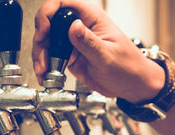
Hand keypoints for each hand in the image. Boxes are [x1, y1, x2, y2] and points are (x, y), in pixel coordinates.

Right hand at [32, 0, 163, 101]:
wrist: (134, 86)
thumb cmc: (129, 68)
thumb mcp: (108, 56)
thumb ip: (89, 43)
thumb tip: (73, 26)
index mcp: (92, 18)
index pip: (63, 3)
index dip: (49, 13)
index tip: (44, 30)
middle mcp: (81, 27)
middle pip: (50, 23)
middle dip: (41, 40)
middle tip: (43, 57)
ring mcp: (74, 42)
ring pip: (47, 42)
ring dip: (41, 56)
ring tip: (43, 71)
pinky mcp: (71, 57)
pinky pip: (52, 57)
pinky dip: (46, 66)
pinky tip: (45, 75)